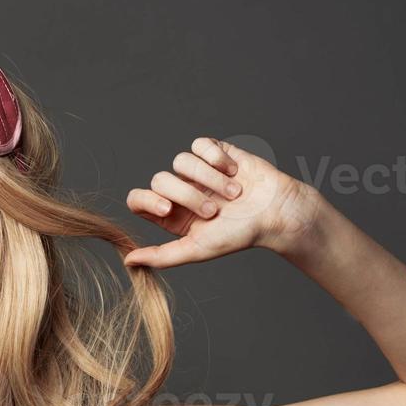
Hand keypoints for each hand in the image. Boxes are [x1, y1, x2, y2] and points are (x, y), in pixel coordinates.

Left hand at [123, 136, 320, 268]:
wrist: (277, 213)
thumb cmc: (239, 234)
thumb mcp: (196, 250)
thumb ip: (161, 256)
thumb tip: (128, 261)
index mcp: (170, 214)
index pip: (137, 199)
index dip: (146, 200)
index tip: (167, 209)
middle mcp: (180, 191)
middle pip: (160, 179)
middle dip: (187, 195)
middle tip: (213, 211)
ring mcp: (197, 171)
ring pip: (181, 161)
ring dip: (208, 179)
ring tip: (232, 194)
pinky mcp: (216, 152)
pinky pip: (200, 144)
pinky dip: (216, 157)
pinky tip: (234, 171)